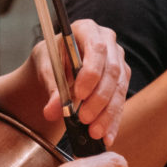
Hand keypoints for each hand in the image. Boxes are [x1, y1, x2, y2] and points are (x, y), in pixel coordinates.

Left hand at [31, 19, 129, 144]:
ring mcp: (118, 61)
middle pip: (112, 70)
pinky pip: (120, 102)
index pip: (96, 49)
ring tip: (94, 133)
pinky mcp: (121, 81)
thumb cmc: (50, 60)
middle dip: (99, 98)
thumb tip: (53, 111)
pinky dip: (113, 121)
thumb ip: (51, 87)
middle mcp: (108, 42)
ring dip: (107, 113)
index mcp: (87, 29)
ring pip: (119, 88)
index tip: (78, 95)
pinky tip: (106, 137)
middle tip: (85, 119)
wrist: (55, 67)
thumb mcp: (45, 68)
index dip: (91, 73)